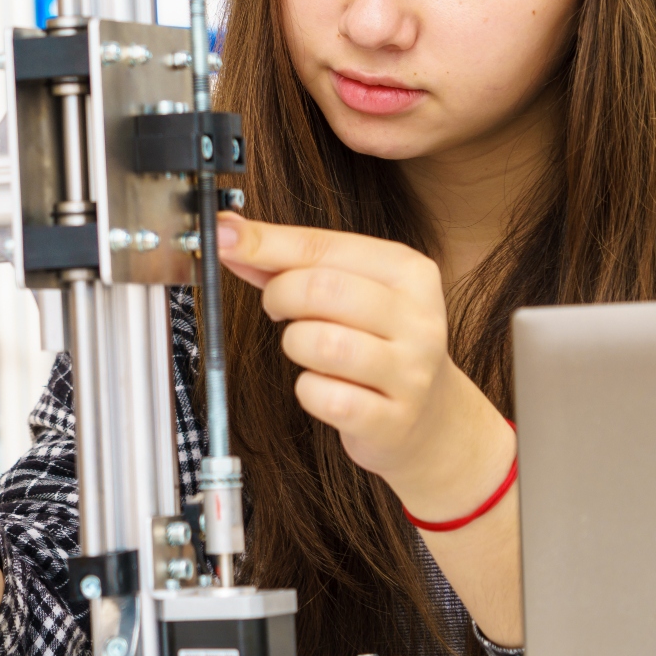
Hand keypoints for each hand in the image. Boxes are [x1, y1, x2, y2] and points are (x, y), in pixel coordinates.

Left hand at [216, 213, 513, 521]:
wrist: (432, 416)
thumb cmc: (377, 341)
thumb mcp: (348, 290)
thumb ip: (289, 262)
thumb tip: (228, 236)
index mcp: (408, 271)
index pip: (322, 245)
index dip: (264, 243)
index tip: (223, 239)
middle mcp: (418, 317)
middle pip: (321, 289)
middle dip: (279, 296)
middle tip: (277, 308)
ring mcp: (410, 371)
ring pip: (321, 343)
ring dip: (294, 344)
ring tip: (306, 347)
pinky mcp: (393, 419)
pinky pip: (324, 397)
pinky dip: (307, 390)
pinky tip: (322, 387)